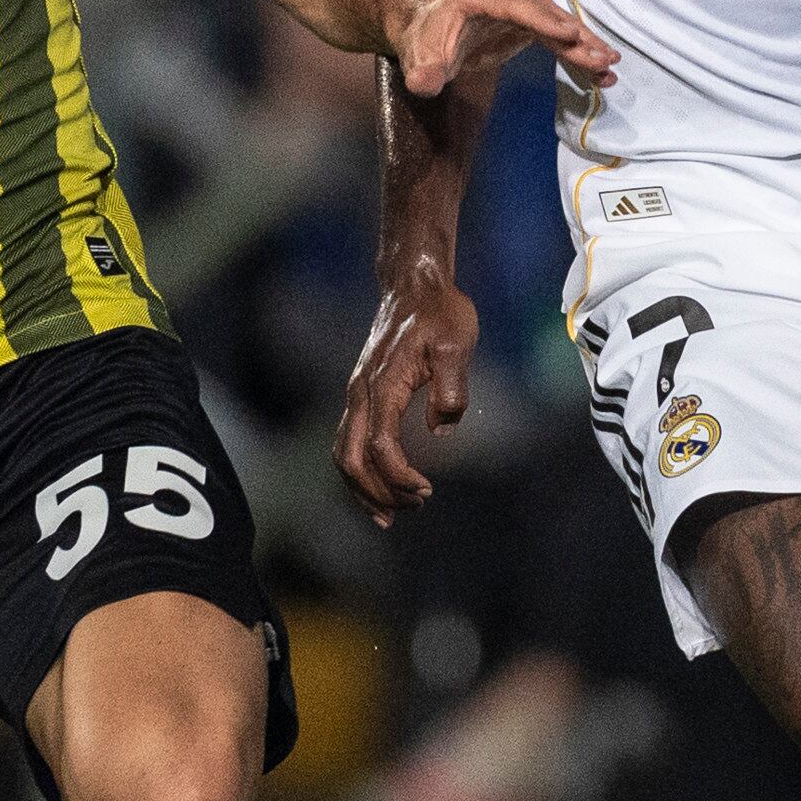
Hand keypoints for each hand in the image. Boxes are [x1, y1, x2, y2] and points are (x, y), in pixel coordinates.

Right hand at [335, 270, 482, 521]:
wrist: (415, 286)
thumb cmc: (440, 313)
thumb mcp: (456, 344)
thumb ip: (451, 387)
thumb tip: (442, 427)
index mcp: (383, 385)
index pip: (380, 446)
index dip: (399, 476)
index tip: (426, 490)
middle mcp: (361, 394)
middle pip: (351, 459)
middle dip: (378, 493)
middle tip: (414, 508)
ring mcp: (357, 395)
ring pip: (343, 455)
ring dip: (364, 490)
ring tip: (393, 515)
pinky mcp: (362, 396)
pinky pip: (349, 444)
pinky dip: (360, 473)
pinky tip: (382, 490)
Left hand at [393, 0, 615, 100]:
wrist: (429, 29)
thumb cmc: (425, 42)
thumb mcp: (419, 63)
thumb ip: (423, 74)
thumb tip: (424, 83)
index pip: (513, 5)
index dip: (542, 20)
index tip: (569, 33)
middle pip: (544, 12)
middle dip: (576, 37)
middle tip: (602, 59)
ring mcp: (520, 1)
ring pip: (559, 21)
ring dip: (586, 44)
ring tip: (609, 66)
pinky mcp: (531, 17)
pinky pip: (560, 33)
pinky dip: (579, 49)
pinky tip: (599, 68)